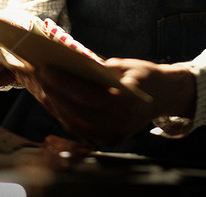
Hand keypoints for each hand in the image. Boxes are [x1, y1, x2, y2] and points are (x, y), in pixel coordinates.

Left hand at [33, 58, 195, 145]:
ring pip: (75, 123)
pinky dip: (66, 116)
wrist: (165, 96)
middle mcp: (119, 123)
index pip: (85, 94)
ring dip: (55, 105)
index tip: (45, 68)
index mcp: (125, 102)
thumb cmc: (143, 75)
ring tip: (43, 87)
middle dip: (54, 92)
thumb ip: (99, 68)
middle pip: (76, 110)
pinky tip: (55, 101)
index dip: (62, 82)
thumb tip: (67, 65)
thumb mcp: (125, 65)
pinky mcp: (110, 140)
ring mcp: (115, 135)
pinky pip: (81, 130)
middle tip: (39, 75)